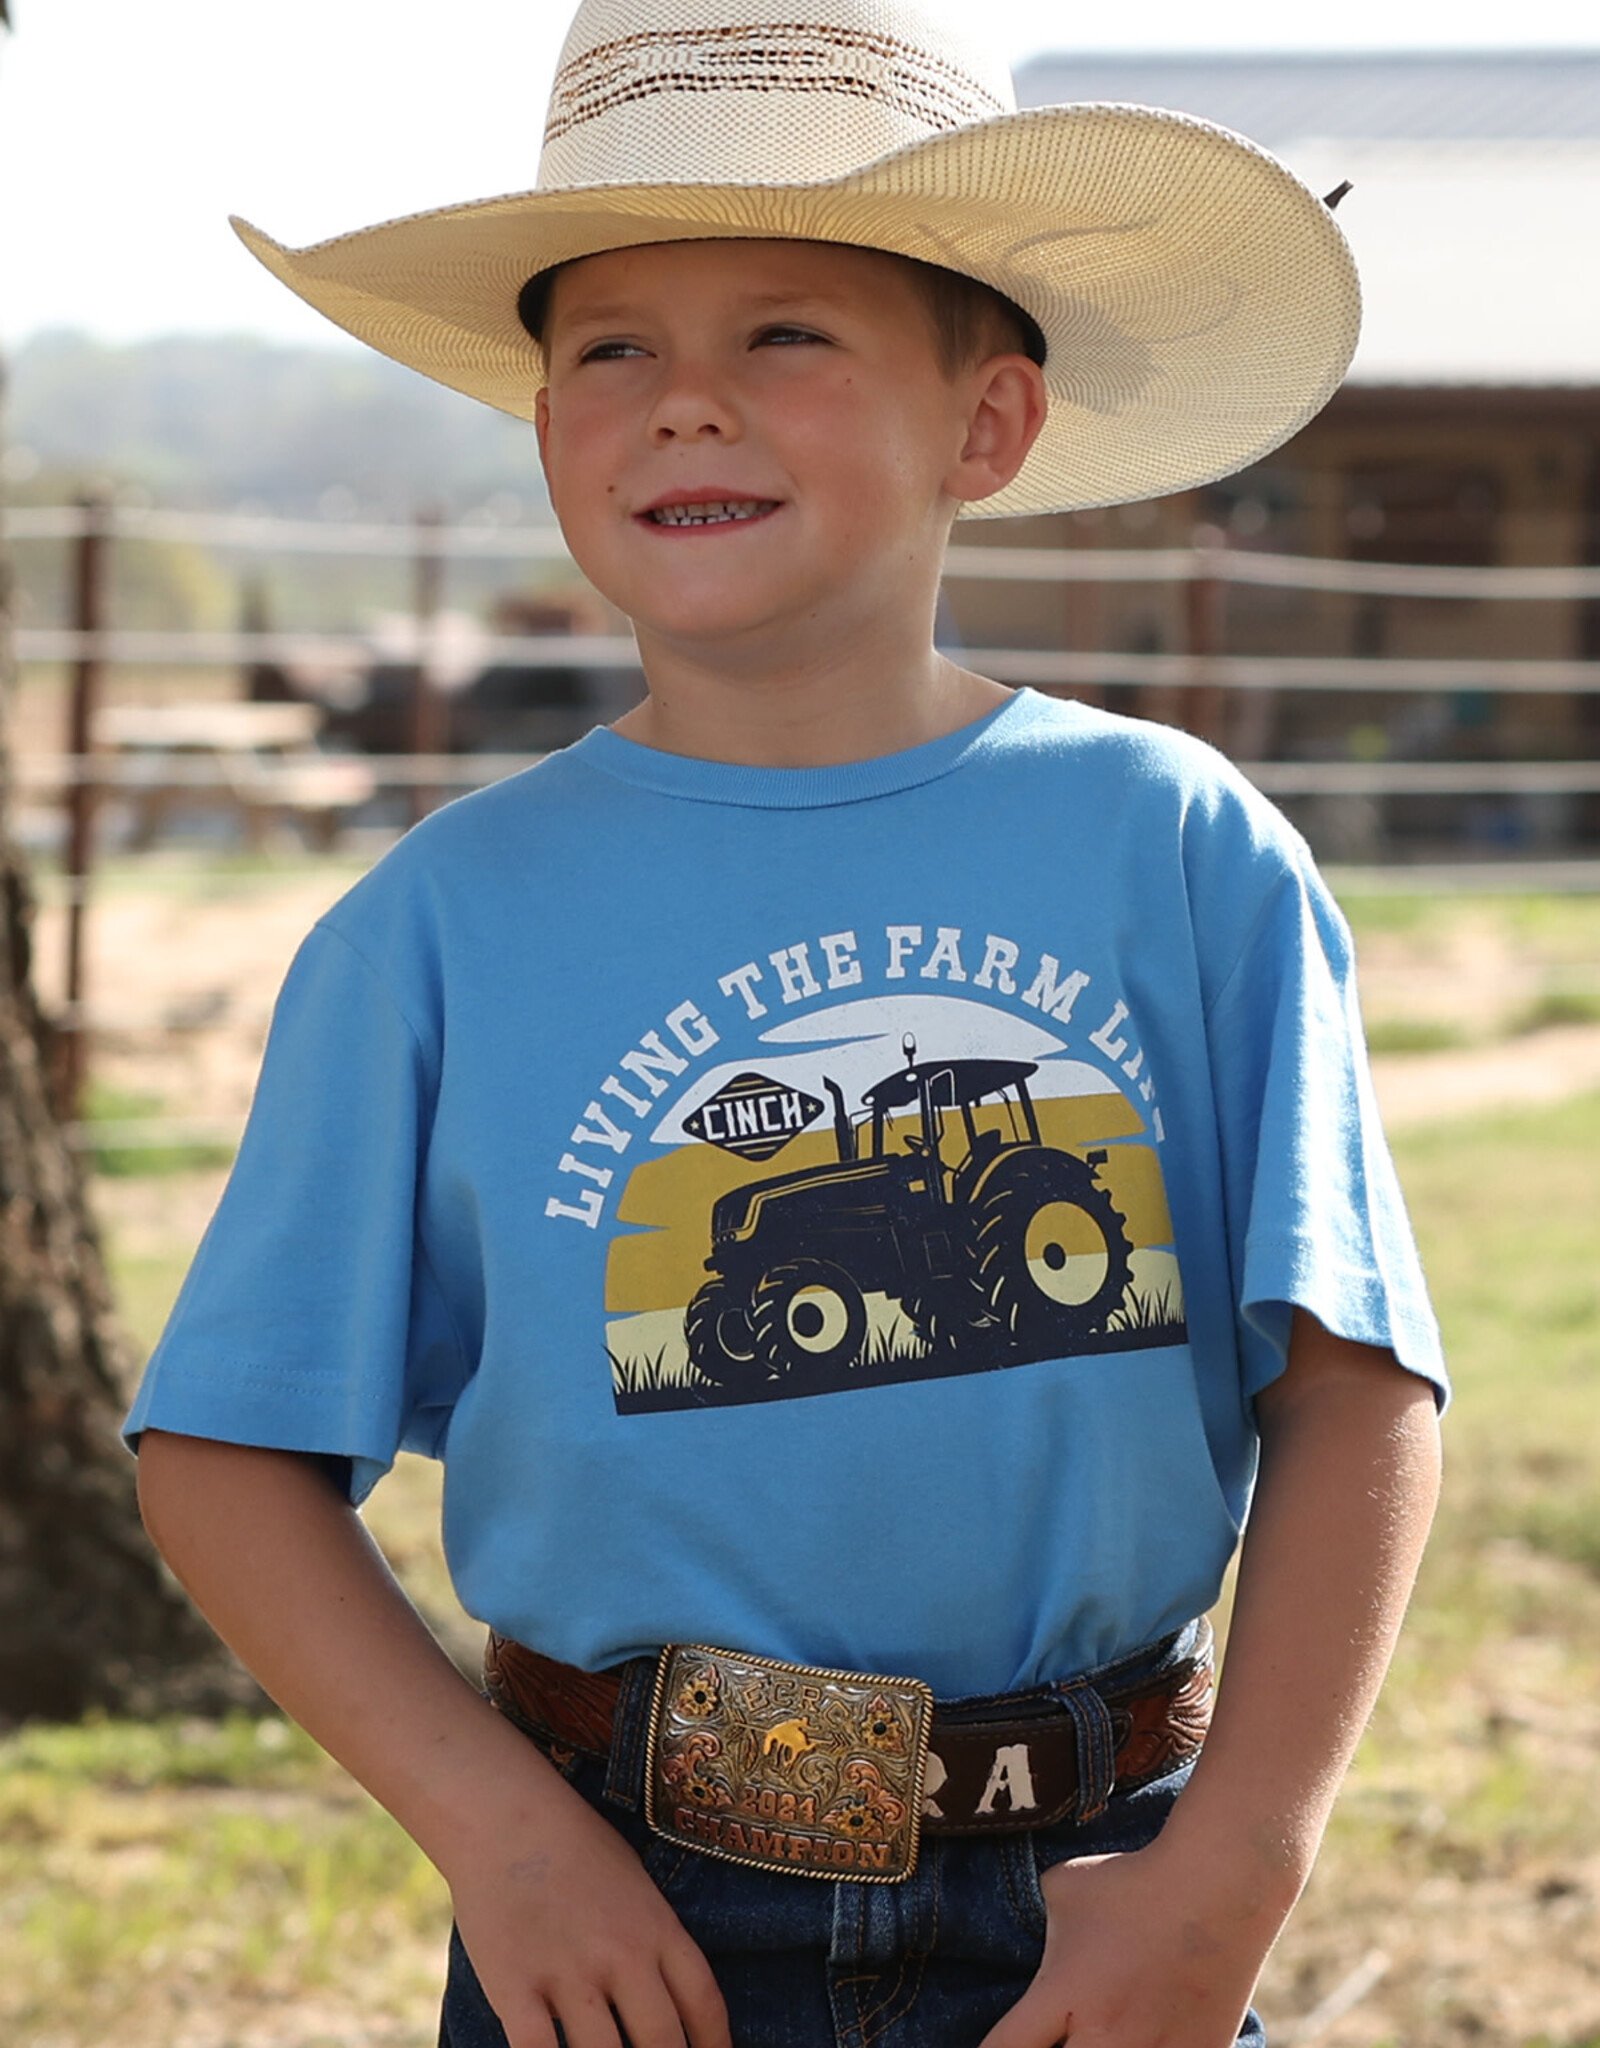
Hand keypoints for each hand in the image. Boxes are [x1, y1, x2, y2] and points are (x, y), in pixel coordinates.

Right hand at [446, 1770, 729, 2047]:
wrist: (504, 1815)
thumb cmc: (575, 1847)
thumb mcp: (635, 1883)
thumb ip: (656, 1940)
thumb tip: (674, 1998)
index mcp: (657, 1927)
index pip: (704, 2005)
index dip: (716, 2047)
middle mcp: (621, 1954)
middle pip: (662, 2042)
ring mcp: (568, 1973)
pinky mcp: (515, 1987)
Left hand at [977, 1839, 1281, 2047]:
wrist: (1217, 1886)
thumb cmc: (1132, 1881)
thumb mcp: (1064, 1887)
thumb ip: (1040, 1926)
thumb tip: (1031, 1939)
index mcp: (1062, 1994)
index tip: (998, 2046)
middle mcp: (1102, 2035)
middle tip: (1058, 2040)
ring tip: (1096, 2037)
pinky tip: (1146, 2037)